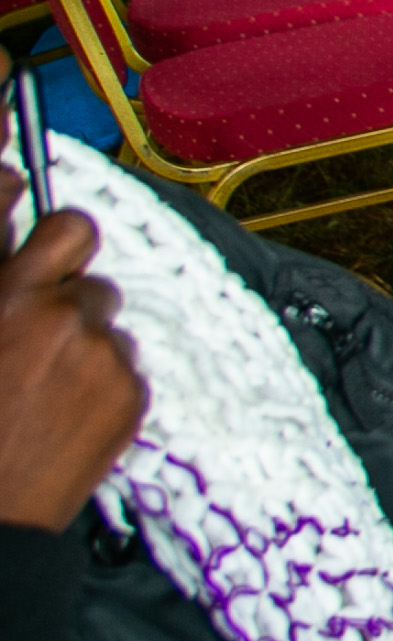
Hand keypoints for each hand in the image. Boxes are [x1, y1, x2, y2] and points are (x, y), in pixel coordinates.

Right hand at [0, 178, 137, 531]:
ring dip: (88, 347)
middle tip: (45, 336)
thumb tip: (20, 267)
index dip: (62, 236)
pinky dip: (104, 386)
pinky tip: (66, 415)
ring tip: (47, 389)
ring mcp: (104, 356)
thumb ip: (2, 293)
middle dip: (73, 300)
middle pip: (96, 280)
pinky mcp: (132, 395)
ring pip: (113, 329)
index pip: (67, 225)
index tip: (57, 247)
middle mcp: (64, 317)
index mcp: (11, 297)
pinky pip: (127, 370)